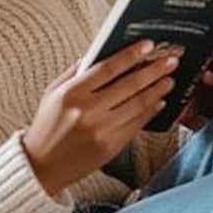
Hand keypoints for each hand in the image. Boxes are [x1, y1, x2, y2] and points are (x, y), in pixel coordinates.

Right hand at [22, 40, 180, 197]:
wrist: (42, 166)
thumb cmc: (47, 126)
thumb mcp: (53, 93)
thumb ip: (74, 72)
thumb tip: (97, 53)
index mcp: (71, 93)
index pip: (108, 68)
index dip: (131, 55)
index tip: (148, 45)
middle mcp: (87, 111)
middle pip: (129, 85)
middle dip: (154, 70)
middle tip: (170, 60)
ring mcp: (101, 130)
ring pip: (137, 105)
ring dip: (157, 90)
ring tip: (169, 79)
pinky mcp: (110, 147)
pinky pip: (136, 125)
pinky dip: (150, 112)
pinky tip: (158, 102)